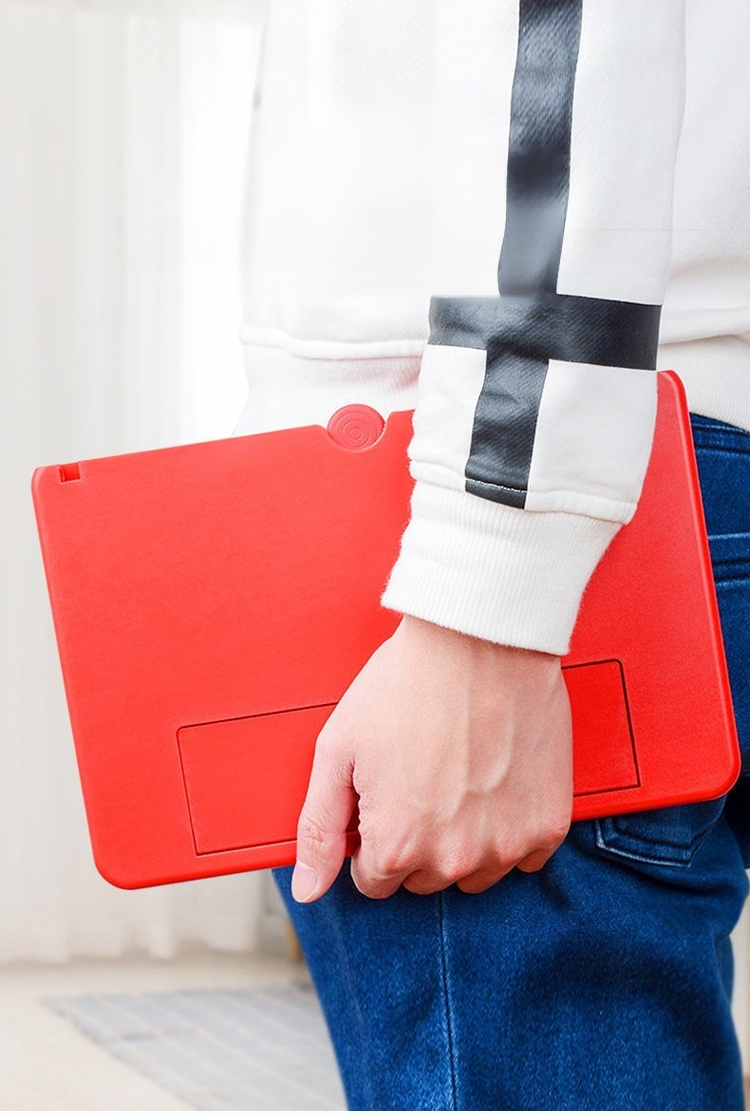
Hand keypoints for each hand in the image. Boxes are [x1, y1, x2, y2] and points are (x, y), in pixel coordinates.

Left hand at [291, 615, 572, 901]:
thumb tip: (307, 893)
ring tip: (459, 776)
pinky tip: (496, 782)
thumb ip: (319, 829)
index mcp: (396, 845)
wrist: (479, 639)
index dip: (374, 834)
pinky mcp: (547, 825)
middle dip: (416, 839)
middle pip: (423, 880)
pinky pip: (524, 859)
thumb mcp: (338, 749)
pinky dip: (509, 829)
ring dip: (464, 841)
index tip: (386, 792)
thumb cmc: (404, 685)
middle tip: (422, 774)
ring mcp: (506, 844)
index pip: (374, 880)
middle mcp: (454, 858)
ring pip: (474, 875)